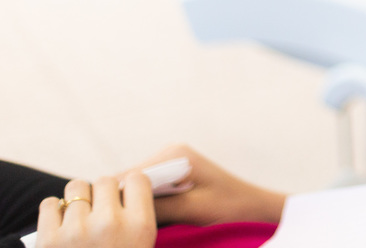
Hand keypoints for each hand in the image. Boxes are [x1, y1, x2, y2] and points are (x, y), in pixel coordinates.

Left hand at [37, 175, 155, 247]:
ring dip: (78, 199)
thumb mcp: (141, 244)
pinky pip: (49, 203)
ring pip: (77, 186)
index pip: (137, 178)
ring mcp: (76, 232)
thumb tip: (126, 184)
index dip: (130, 187)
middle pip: (105, 180)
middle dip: (102, 194)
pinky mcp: (48, 240)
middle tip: (100, 213)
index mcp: (139, 226)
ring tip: (79, 218)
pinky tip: (60, 225)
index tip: (125, 198)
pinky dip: (54, 211)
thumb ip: (138, 216)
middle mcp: (110, 224)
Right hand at [122, 145, 285, 226]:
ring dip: (132, 204)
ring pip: (137, 186)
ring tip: (125, 222)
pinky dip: (144, 204)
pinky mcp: (173, 174)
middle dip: (123, 200)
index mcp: (175, 154)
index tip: (104, 216)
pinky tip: (141, 218)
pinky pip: (149, 190)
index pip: (131, 175)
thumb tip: (120, 210)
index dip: (115, 197)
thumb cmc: (228, 206)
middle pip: (131, 179)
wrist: (253, 206)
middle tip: (112, 223)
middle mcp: (170, 152)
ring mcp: (171, 162)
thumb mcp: (190, 209)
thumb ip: (156, 207)